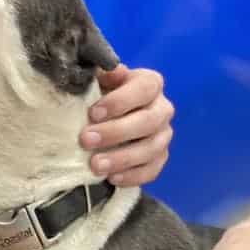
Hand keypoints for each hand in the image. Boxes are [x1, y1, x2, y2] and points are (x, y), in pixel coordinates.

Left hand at [79, 64, 174, 186]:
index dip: (120, 101)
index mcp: (150, 83)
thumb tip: (106, 71)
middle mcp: (163, 108)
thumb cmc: (102, 94)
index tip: (93, 113)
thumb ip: (102, 74)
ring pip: (151, 149)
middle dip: (116, 132)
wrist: (108, 116)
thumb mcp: (99, 80)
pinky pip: (152, 171)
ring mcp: (164, 135)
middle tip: (86, 140)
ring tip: (95, 165)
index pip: (144, 88)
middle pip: (148, 121)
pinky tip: (111, 178)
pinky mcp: (160, 159)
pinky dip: (132, 176)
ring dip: (122, 158)